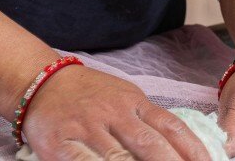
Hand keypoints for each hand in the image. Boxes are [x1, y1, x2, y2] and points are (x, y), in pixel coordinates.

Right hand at [20, 64, 213, 160]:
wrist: (41, 82)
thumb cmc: (87, 94)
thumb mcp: (122, 96)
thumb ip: (146, 120)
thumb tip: (182, 147)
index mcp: (132, 102)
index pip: (170, 126)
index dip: (193, 150)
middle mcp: (113, 113)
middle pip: (151, 146)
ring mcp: (87, 130)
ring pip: (121, 160)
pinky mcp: (61, 146)